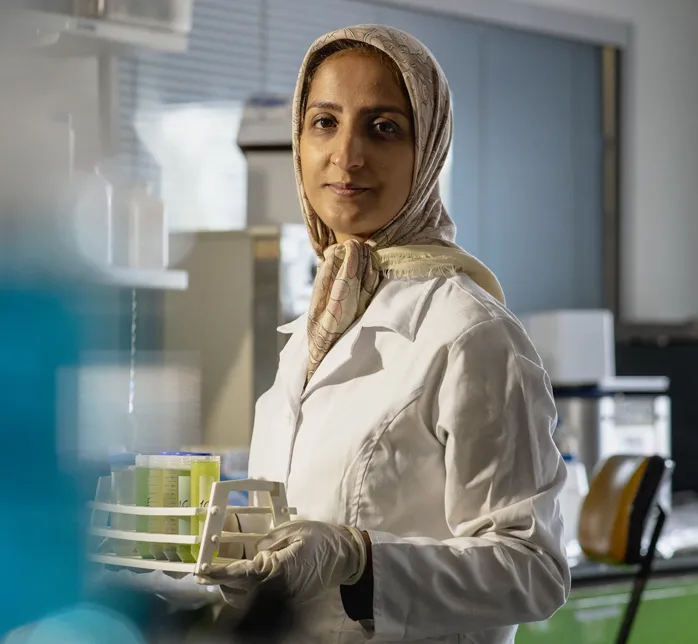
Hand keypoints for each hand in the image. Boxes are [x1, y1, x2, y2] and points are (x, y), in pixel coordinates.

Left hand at [195, 520, 366, 604]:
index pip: (242, 574)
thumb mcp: (294, 531)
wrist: (345, 557)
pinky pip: (259, 600)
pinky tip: (240, 582)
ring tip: (220, 576)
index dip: (219, 573)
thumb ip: (270, 543)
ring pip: (248, 600)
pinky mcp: (287, 599)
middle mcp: (279, 588)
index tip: (201, 571)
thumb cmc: (321, 539)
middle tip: (204, 573)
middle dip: (221, 583)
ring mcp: (283, 597)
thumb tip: (253, 553)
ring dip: (231, 590)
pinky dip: (245, 593)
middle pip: (241, 592)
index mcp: (280, 569)